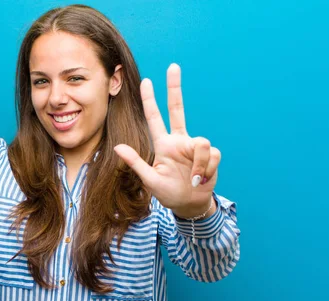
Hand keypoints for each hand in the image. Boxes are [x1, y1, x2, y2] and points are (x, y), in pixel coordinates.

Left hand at [114, 63, 220, 218]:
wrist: (190, 205)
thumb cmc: (168, 193)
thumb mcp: (150, 180)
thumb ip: (136, 163)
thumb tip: (117, 147)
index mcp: (163, 145)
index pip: (155, 118)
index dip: (150, 100)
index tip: (146, 81)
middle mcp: (179, 141)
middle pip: (177, 109)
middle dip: (175, 88)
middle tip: (172, 66)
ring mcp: (195, 147)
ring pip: (201, 143)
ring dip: (200, 163)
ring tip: (195, 179)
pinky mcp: (211, 156)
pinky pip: (212, 155)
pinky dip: (207, 170)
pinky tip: (202, 180)